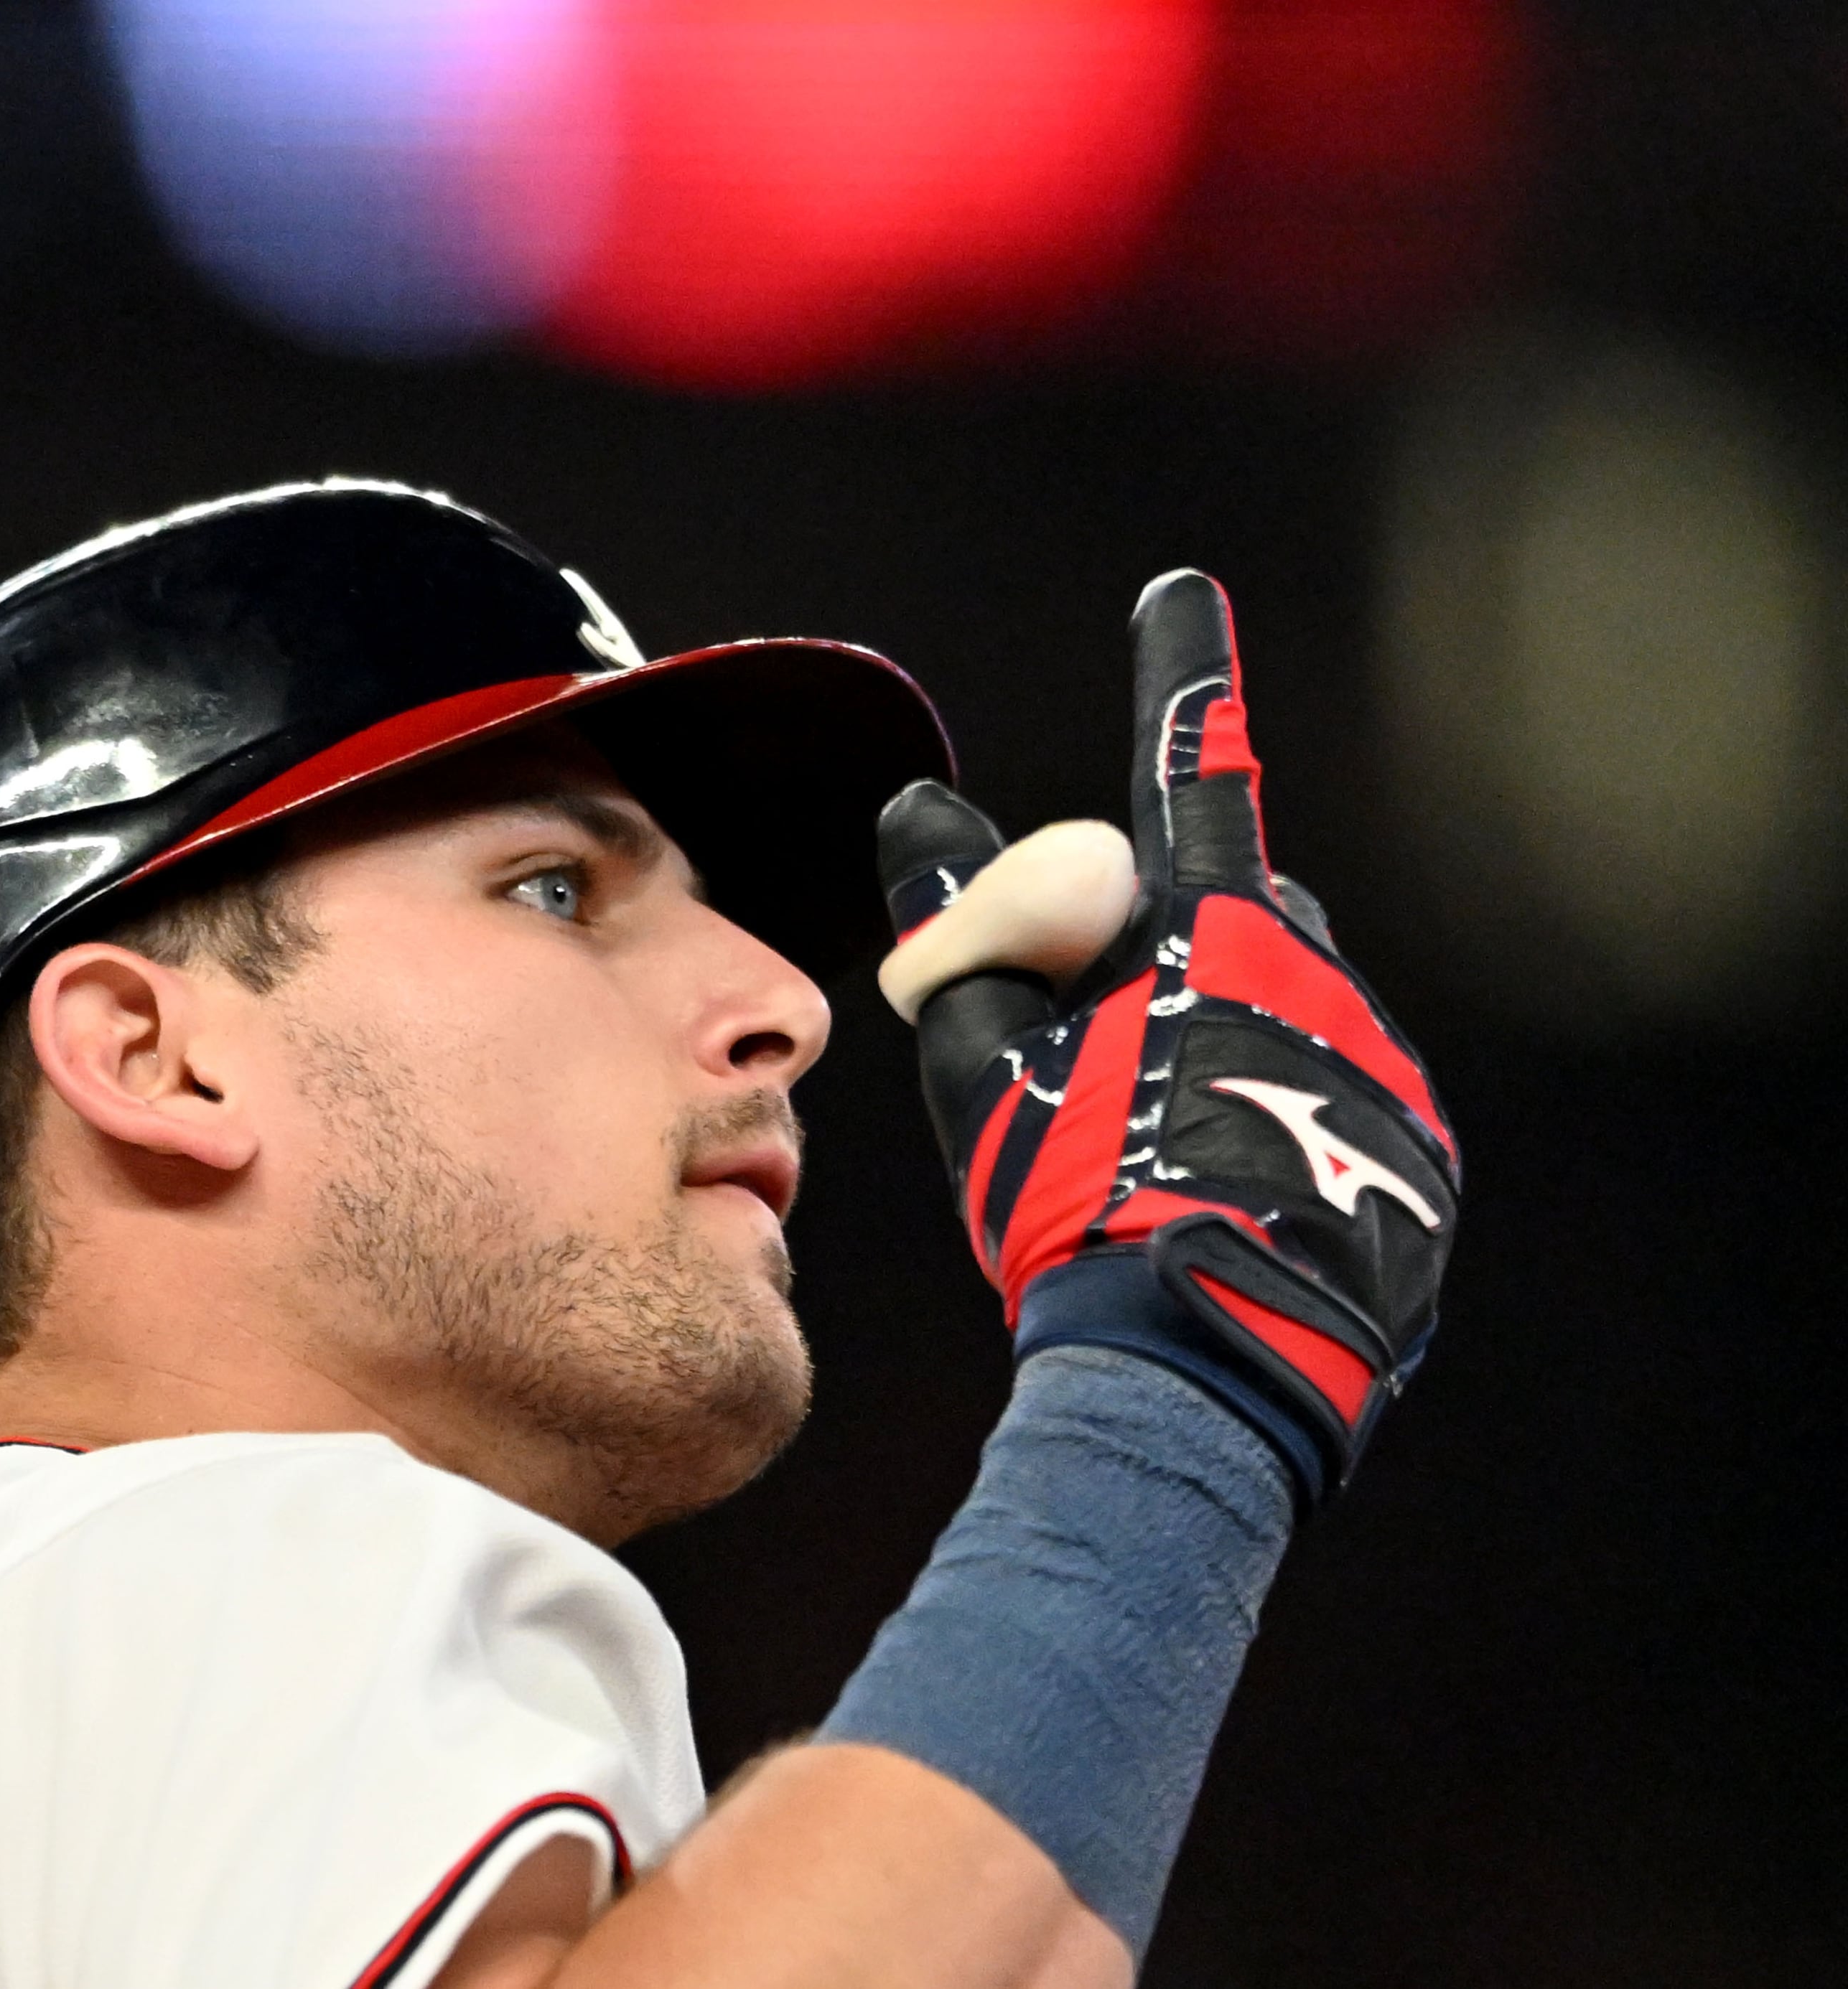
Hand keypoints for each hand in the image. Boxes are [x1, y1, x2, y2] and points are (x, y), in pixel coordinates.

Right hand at [874, 571, 1459, 1502]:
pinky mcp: (1427, 1155)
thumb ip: (964, 930)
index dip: (1179, 674)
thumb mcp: (984, 1062)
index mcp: (1209, 934)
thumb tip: (925, 811)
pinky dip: (1286, 1122)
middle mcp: (1319, 973)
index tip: (1186, 593)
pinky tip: (1225, 1205)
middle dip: (1167, 948)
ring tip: (1153, 1161)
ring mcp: (1382, 1064)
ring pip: (1290, 1006)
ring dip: (1225, 1042)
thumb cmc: (1070, 1201)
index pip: (1187, 768)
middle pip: (1229, 911)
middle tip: (1094, 1061)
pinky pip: (1341, 1095)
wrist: (1201, 1368)